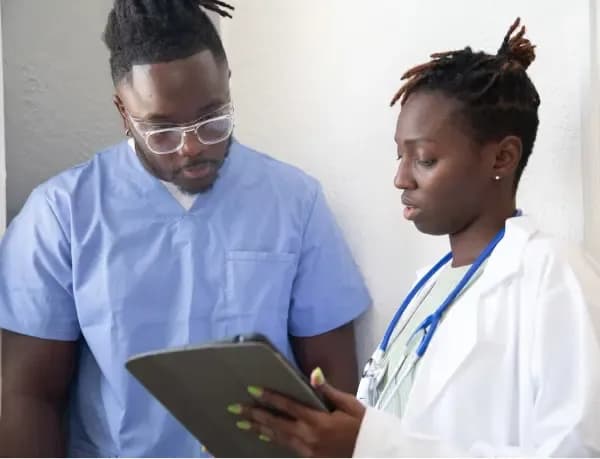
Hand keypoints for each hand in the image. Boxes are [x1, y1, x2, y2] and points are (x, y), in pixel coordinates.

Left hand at [234, 368, 365, 456]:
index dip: (270, 398)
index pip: (288, 406)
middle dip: (255, 415)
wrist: (374, 452)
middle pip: (276, 424)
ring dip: (259, 429)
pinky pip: (286, 447)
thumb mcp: (349, 404)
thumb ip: (327, 390)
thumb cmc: (363, 426)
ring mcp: (308, 450)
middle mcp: (309, 437)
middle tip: (236, 409)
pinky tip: (263, 435)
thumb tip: (313, 373)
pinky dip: (273, 440)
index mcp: (318, 421)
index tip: (253, 390)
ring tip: (242, 422)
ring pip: (278, 438)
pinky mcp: (310, 458)